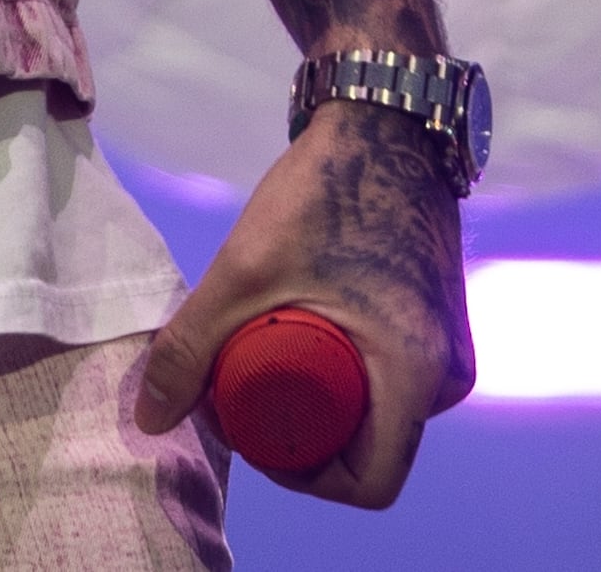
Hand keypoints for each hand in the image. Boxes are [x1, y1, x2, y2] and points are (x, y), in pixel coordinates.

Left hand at [130, 101, 473, 504]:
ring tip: (260, 359)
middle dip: (302, 438)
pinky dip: (347, 377)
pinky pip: (394, 380)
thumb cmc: (325, 190)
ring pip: (381, 415)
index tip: (251, 434)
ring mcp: (451, 348)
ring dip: (322, 404)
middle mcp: (449, 374)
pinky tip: (299, 345)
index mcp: (419, 374)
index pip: (369, 482)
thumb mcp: (244, 271)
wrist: (385, 118)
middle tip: (241, 395)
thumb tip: (149, 421)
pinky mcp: (440, 323)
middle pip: (372, 449)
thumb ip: (191, 345)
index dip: (302, 478)